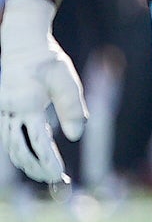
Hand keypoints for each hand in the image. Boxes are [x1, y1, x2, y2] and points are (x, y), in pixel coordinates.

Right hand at [1, 0, 87, 185]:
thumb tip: (75, 136)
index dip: (47, 161)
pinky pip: (8, 137)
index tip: (59, 173)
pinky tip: (33, 159)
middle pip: (18, 150)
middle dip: (35, 168)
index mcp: (25, 103)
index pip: (36, 141)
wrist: (21, 42)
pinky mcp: (4, 110)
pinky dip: (19, 151)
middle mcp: (10, 110)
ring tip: (45, 173)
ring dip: (26, 163)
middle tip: (54, 179)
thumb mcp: (65, 78)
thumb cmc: (46, 58)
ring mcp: (4, 111)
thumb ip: (71, 107)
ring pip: (9, 146)